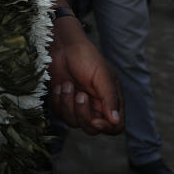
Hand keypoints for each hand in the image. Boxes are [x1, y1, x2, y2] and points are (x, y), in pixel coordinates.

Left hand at [48, 17, 123, 134]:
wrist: (61, 45)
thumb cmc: (85, 56)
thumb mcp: (101, 75)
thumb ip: (110, 98)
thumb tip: (116, 121)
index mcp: (110, 100)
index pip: (114, 127)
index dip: (106, 128)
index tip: (94, 121)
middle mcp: (95, 105)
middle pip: (91, 128)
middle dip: (82, 113)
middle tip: (79, 94)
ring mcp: (77, 104)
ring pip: (73, 122)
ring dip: (67, 104)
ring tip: (66, 84)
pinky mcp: (62, 101)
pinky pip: (59, 113)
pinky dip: (57, 100)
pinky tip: (58, 85)